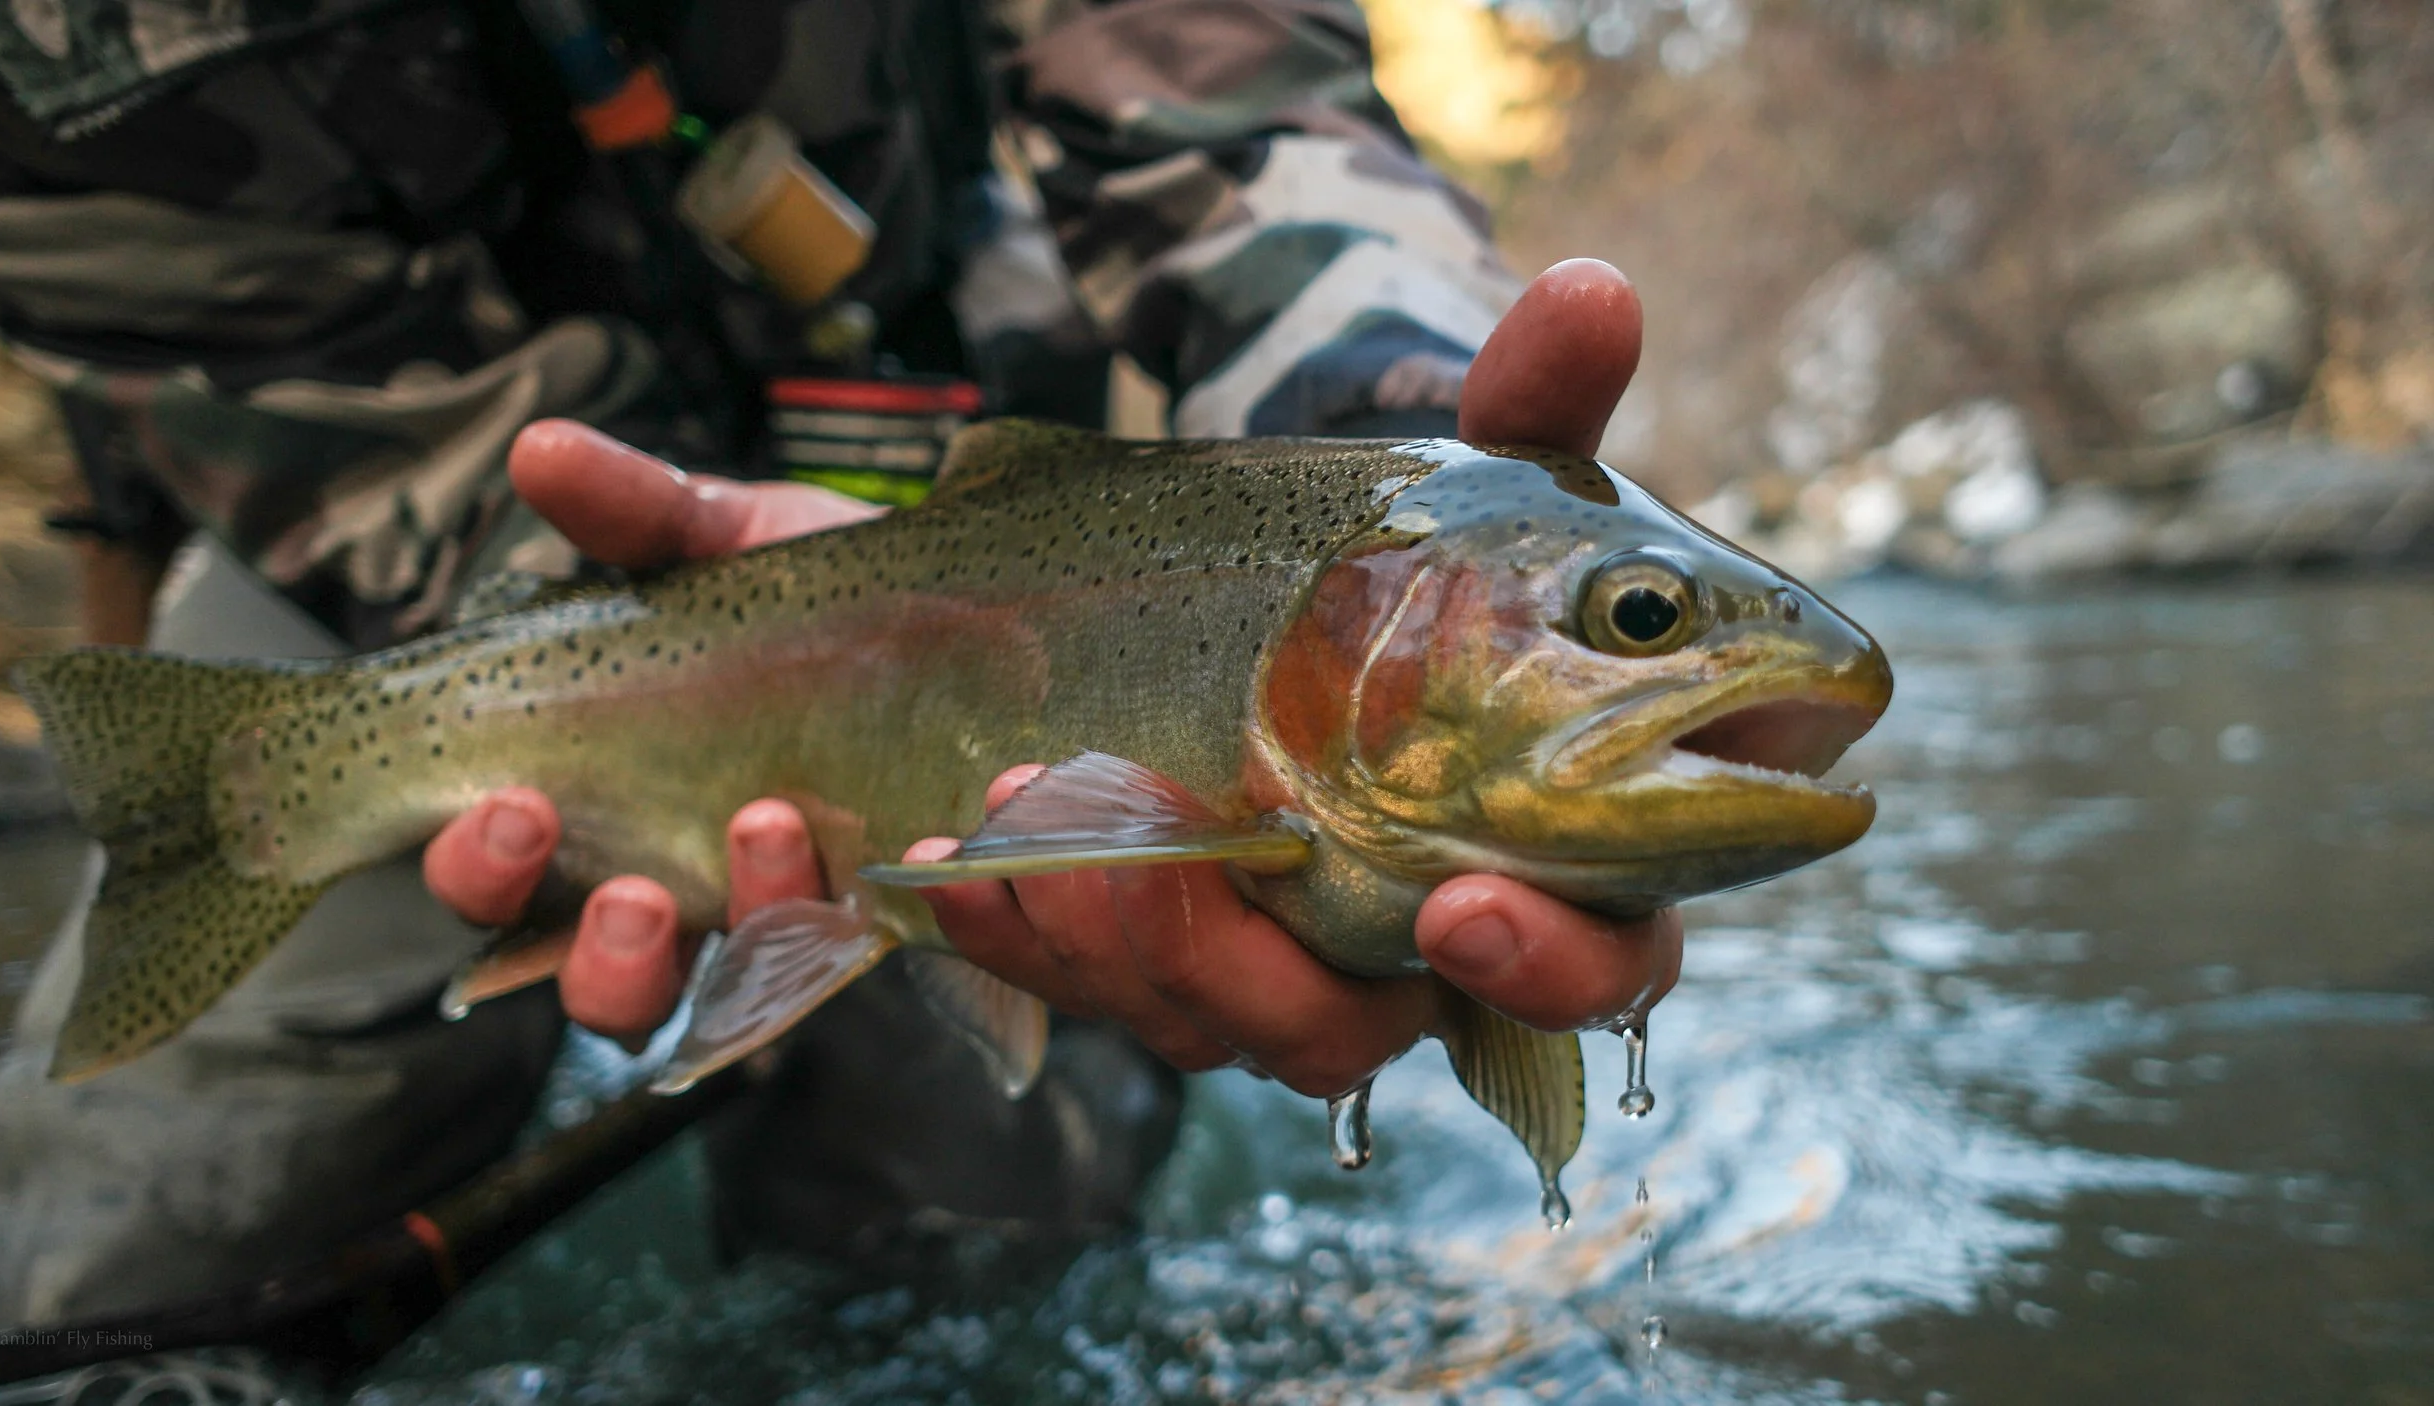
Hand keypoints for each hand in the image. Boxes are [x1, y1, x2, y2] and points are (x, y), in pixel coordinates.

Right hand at [422, 423, 878, 1037]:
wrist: (996, 620)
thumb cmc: (836, 601)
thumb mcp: (739, 542)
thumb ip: (642, 511)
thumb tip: (540, 451)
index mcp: (612, 805)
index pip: (501, 883)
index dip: (482, 868)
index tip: (511, 806)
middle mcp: (687, 889)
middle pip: (599, 982)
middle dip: (596, 949)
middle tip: (630, 885)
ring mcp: (788, 920)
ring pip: (728, 995)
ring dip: (739, 933)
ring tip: (765, 833)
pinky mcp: (892, 926)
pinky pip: (870, 960)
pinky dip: (878, 911)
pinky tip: (906, 851)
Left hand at [424, 259, 1683, 1086]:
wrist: (1269, 600)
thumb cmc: (1402, 573)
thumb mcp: (1462, 478)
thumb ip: (1536, 406)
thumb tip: (1595, 288)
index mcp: (1526, 857)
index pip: (1585, 969)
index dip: (1541, 963)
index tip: (1459, 904)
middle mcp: (1385, 950)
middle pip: (1337, 1034)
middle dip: (1227, 963)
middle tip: (1131, 858)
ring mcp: (1241, 963)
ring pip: (1176, 1019)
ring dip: (1077, 938)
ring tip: (987, 825)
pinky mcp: (1116, 953)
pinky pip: (1054, 981)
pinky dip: (980, 926)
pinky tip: (906, 855)